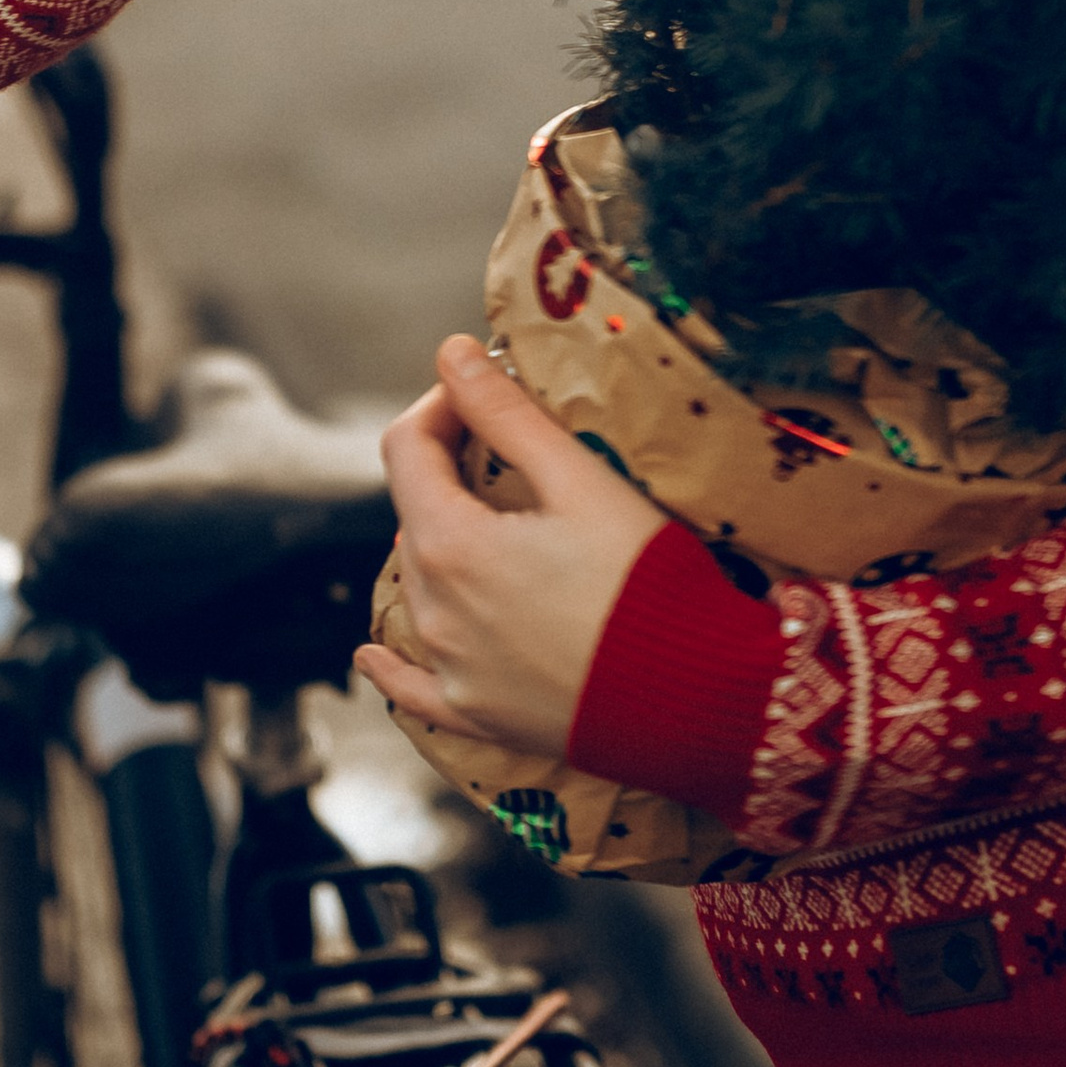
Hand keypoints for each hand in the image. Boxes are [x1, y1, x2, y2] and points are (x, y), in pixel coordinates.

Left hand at [352, 335, 663, 754]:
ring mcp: (449, 669)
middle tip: (509, 450)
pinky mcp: (474, 713)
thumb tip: (451, 353)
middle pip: (415, 515)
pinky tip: (371, 654)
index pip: (406, 448)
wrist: (694, 700)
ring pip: (421, 584)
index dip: (441, 406)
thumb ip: (506, 414)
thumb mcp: (581, 482)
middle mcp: (432, 610)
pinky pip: (413, 686)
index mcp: (449, 544)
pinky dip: (393, 664)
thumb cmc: (645, 583)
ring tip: (501, 526)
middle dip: (450, 471)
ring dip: (444, 543)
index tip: (483, 390)